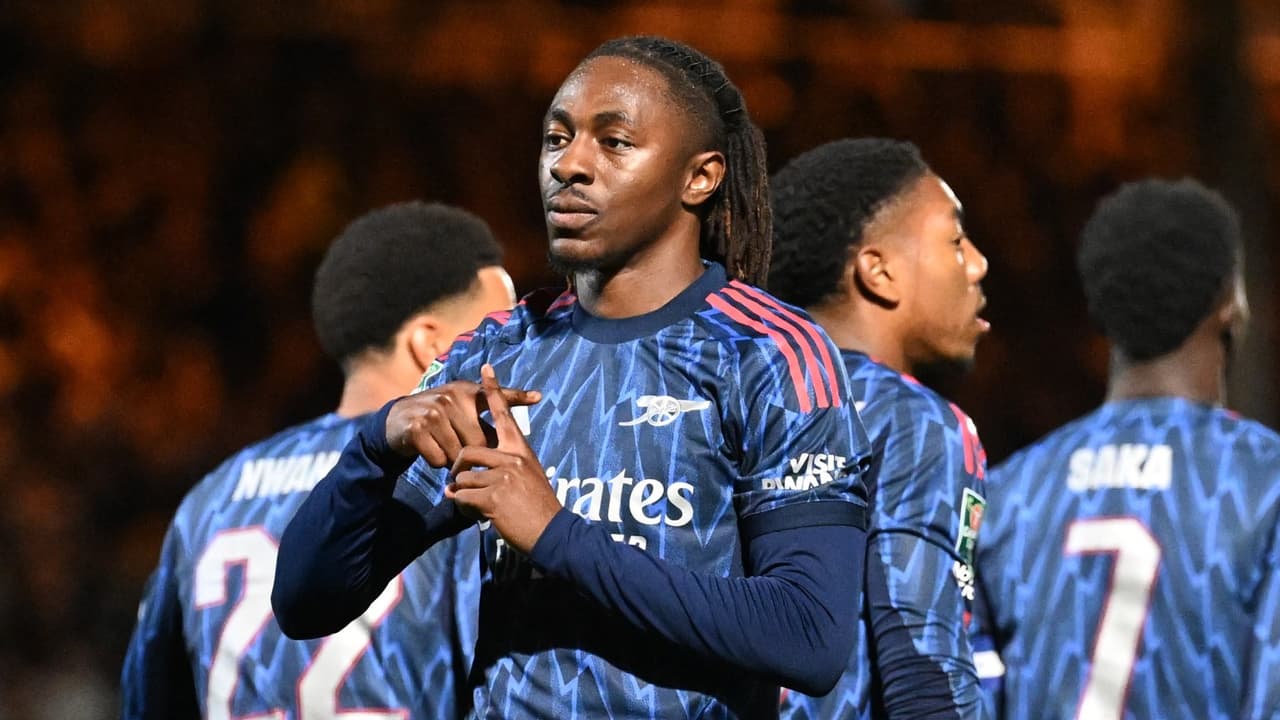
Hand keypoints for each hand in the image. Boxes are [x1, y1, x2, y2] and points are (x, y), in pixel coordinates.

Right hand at [385, 376, 540, 467]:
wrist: (398, 421)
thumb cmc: (440, 417)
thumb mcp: (464, 407)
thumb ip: (494, 408)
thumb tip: (536, 402)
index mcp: (466, 392)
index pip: (495, 396)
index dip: (518, 396)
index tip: (539, 397)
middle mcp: (451, 397)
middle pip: (478, 441)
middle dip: (475, 455)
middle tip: (465, 455)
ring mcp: (433, 411)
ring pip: (458, 454)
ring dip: (454, 461)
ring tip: (445, 448)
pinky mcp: (418, 429)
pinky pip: (439, 459)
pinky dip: (436, 462)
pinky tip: (430, 450)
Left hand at [445, 364, 562, 553]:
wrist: (552, 533)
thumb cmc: (539, 508)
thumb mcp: (529, 478)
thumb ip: (502, 470)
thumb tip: (467, 479)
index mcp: (521, 450)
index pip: (505, 414)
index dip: (494, 390)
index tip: (486, 369)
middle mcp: (512, 458)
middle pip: (468, 450)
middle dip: (457, 469)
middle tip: (456, 484)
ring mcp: (503, 476)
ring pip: (462, 477)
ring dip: (461, 494)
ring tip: (473, 506)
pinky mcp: (494, 497)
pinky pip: (462, 496)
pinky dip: (463, 508)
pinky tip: (475, 515)